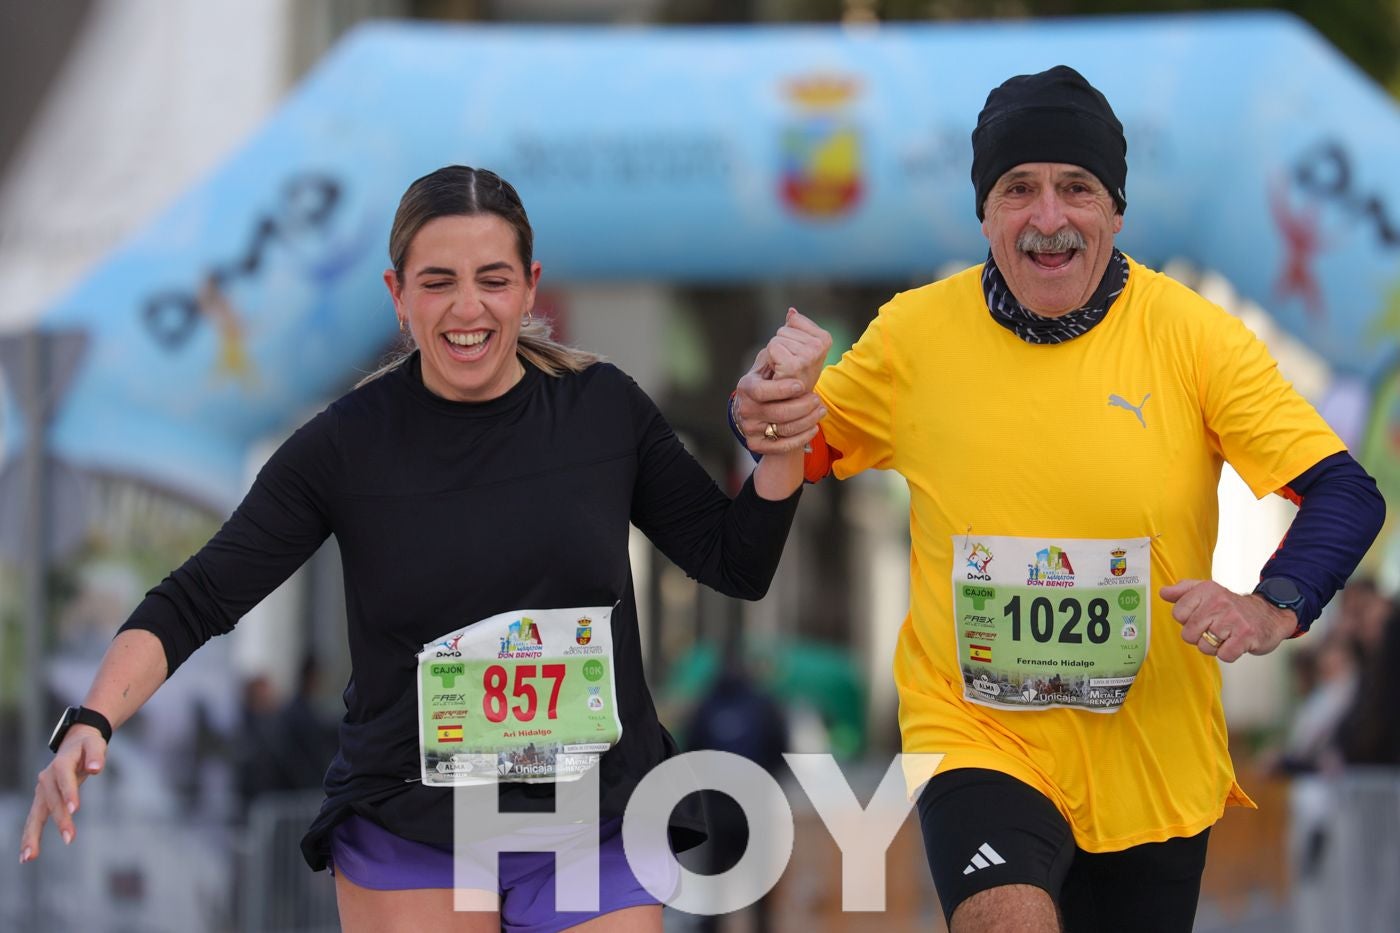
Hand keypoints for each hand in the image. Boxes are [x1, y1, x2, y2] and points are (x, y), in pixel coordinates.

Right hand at [18, 726, 107, 863]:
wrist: (74, 744)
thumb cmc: (88, 746)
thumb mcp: (96, 744)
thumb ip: (97, 755)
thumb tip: (96, 768)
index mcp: (61, 764)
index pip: (65, 780)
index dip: (69, 793)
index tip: (75, 809)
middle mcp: (46, 779)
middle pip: (52, 801)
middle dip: (61, 820)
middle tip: (70, 838)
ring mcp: (41, 791)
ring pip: (35, 815)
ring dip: (33, 835)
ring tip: (29, 857)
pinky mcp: (41, 800)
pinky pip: (34, 820)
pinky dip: (29, 836)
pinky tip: (26, 855)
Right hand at [733, 347, 824, 454]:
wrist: (757, 408)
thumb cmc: (769, 379)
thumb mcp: (769, 360)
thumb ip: (783, 341)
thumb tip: (793, 314)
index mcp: (746, 387)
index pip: (761, 391)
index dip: (782, 389)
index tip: (801, 385)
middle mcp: (745, 409)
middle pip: (778, 413)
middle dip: (802, 407)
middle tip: (818, 400)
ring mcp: (751, 428)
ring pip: (784, 430)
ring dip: (807, 421)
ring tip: (820, 410)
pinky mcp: (758, 445)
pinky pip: (783, 446)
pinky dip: (801, 438)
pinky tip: (814, 428)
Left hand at [764, 308, 831, 391]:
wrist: (783, 400)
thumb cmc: (789, 372)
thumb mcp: (795, 346)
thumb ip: (794, 327)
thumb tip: (791, 311)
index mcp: (824, 339)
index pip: (793, 319)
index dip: (787, 336)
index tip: (793, 354)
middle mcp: (819, 348)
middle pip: (783, 330)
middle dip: (779, 346)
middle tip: (785, 365)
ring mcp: (809, 357)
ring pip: (776, 339)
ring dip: (773, 355)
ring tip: (782, 370)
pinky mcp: (795, 366)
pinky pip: (773, 348)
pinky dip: (769, 359)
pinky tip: (777, 373)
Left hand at [1160, 579, 1296, 661]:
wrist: (1270, 614)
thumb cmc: (1233, 607)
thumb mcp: (1208, 591)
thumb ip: (1183, 591)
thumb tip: (1163, 592)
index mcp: (1206, 590)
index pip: (1178, 613)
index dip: (1188, 621)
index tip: (1201, 617)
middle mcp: (1219, 602)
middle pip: (1188, 633)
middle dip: (1199, 636)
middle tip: (1215, 629)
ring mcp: (1233, 619)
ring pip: (1204, 646)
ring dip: (1214, 647)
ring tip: (1226, 636)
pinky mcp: (1246, 636)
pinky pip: (1224, 655)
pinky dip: (1229, 654)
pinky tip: (1236, 643)